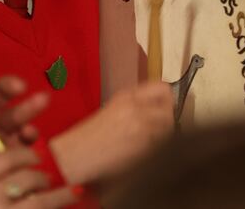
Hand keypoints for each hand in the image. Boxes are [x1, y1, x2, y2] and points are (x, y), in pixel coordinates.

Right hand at [49, 82, 173, 184]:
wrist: (75, 155)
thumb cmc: (89, 137)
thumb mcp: (112, 110)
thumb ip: (136, 106)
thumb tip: (159, 110)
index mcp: (127, 96)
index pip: (163, 88)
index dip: (166, 100)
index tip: (163, 109)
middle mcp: (137, 108)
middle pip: (170, 110)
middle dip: (166, 121)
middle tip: (157, 131)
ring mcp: (142, 127)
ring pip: (169, 128)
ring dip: (164, 136)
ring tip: (147, 144)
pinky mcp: (145, 146)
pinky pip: (164, 145)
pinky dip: (159, 149)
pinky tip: (143, 154)